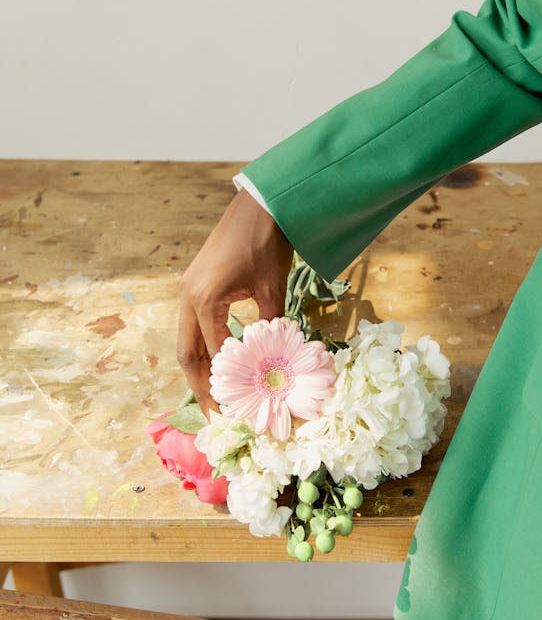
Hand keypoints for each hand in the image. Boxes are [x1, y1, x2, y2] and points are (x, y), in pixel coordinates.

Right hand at [177, 190, 293, 419]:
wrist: (260, 204)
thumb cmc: (267, 243)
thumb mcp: (272, 288)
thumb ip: (270, 326)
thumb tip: (275, 360)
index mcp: (204, 300)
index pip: (209, 354)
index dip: (219, 385)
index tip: (231, 410)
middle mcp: (189, 297)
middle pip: (188, 353)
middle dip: (200, 385)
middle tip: (214, 415)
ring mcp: (190, 289)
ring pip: (188, 339)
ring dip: (201, 367)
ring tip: (216, 396)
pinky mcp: (197, 284)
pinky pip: (195, 324)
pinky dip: (205, 346)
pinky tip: (221, 361)